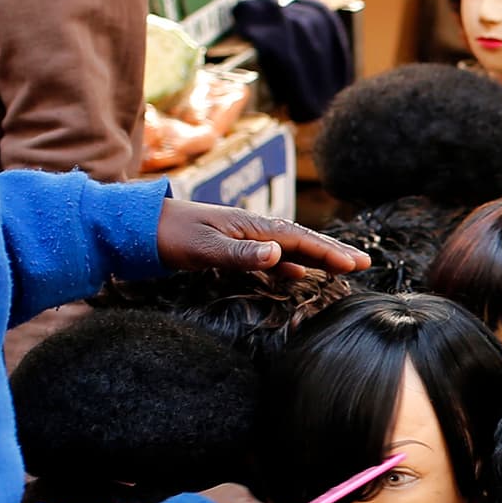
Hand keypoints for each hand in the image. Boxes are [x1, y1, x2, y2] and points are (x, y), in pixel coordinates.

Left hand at [158, 200, 370, 278]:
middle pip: (303, 240)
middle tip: (364, 264)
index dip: (330, 253)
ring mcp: (243, 238)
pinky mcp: (231, 248)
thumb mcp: (205, 247)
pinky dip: (291, 265)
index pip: (301, 240)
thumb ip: (243, 254)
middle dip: (334, 252)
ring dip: (317, 258)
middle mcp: (253, 230)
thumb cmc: (169, 236)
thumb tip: (282, 257)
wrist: (136, 227)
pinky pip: (272, 257)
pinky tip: (297, 275)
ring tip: (341, 269)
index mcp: (253, 227)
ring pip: (291, 248)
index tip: (357, 264)